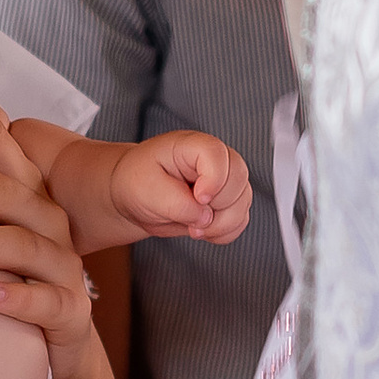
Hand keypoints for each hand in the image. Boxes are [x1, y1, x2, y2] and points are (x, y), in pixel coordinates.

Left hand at [90, 130, 252, 252]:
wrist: (136, 196)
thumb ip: (177, 204)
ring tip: (193, 228)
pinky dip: (225, 232)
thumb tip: (206, 217)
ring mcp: (225, 180)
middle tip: (190, 219)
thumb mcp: (147, 191)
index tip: (198, 198)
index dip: (214, 180)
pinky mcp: (228, 202)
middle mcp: (215, 159)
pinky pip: (241, 219)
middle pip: (238, 178)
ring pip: (243, 201)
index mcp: (192, 146)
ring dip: (221, 224)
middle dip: (218, 207)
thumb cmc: (138, 184)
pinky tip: (203, 231)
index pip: (218, 155)